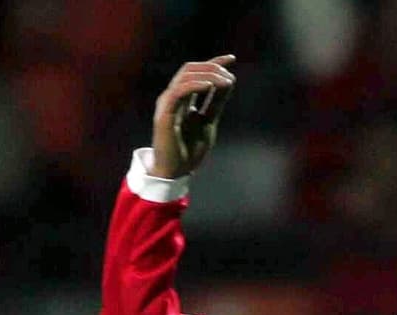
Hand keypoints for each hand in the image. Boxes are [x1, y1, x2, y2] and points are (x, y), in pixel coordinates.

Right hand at [152, 55, 235, 179]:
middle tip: (229, 74)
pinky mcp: (164, 113)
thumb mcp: (208, 123)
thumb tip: (228, 82)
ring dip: (207, 75)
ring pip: (185, 76)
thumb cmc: (188, 151)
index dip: (214, 63)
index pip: (197, 73)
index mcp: (183, 98)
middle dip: (212, 67)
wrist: (174, 172)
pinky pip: (179, 91)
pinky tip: (210, 86)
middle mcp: (173, 96)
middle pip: (190, 69)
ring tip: (224, 80)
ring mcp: (167, 103)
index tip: (232, 59)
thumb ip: (216, 104)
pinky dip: (195, 85)